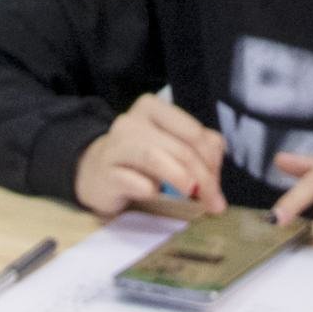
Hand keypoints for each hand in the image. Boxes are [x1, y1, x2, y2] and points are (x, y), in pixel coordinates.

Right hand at [73, 93, 225, 215]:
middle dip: (203, 178)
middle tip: (214, 203)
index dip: (211, 160)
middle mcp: (132, 122)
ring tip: (193, 194)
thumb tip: (215, 178)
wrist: (96, 171)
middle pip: (179, 148)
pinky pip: (133, 181)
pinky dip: (150, 190)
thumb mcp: (171, 147)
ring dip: (180, 178)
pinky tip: (154, 193)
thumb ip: (199, 152)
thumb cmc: (140, 159)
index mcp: (152, 108)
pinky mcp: (105, 173)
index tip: (216, 185)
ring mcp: (115, 146)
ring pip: (155, 157)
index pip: (193, 131)